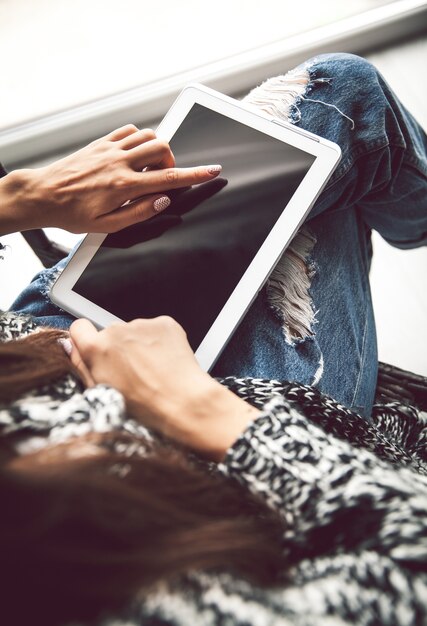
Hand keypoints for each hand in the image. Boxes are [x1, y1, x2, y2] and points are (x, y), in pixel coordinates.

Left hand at [1, 125, 221, 234]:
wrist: (43, 195)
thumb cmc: (72, 213)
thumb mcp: (107, 225)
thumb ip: (139, 213)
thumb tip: (163, 201)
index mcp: (123, 186)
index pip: (168, 178)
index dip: (195, 174)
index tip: (213, 171)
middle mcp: (119, 163)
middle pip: (162, 148)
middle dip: (172, 160)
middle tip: (162, 176)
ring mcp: (109, 149)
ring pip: (148, 135)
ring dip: (157, 149)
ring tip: (148, 167)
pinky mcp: (101, 142)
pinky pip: (129, 131)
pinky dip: (139, 139)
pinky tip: (134, 154)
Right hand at [69, 317, 259, 460]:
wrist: (183, 403)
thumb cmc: (143, 406)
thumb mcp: (101, 392)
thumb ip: (81, 366)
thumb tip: (69, 346)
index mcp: (97, 348)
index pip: (79, 328)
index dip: (87, 339)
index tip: (97, 351)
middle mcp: (117, 330)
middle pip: (111, 333)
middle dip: (119, 348)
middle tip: (134, 372)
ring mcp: (142, 324)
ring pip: (135, 332)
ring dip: (141, 345)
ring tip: (154, 370)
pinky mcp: (165, 323)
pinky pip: (156, 329)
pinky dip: (160, 341)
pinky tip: (166, 361)